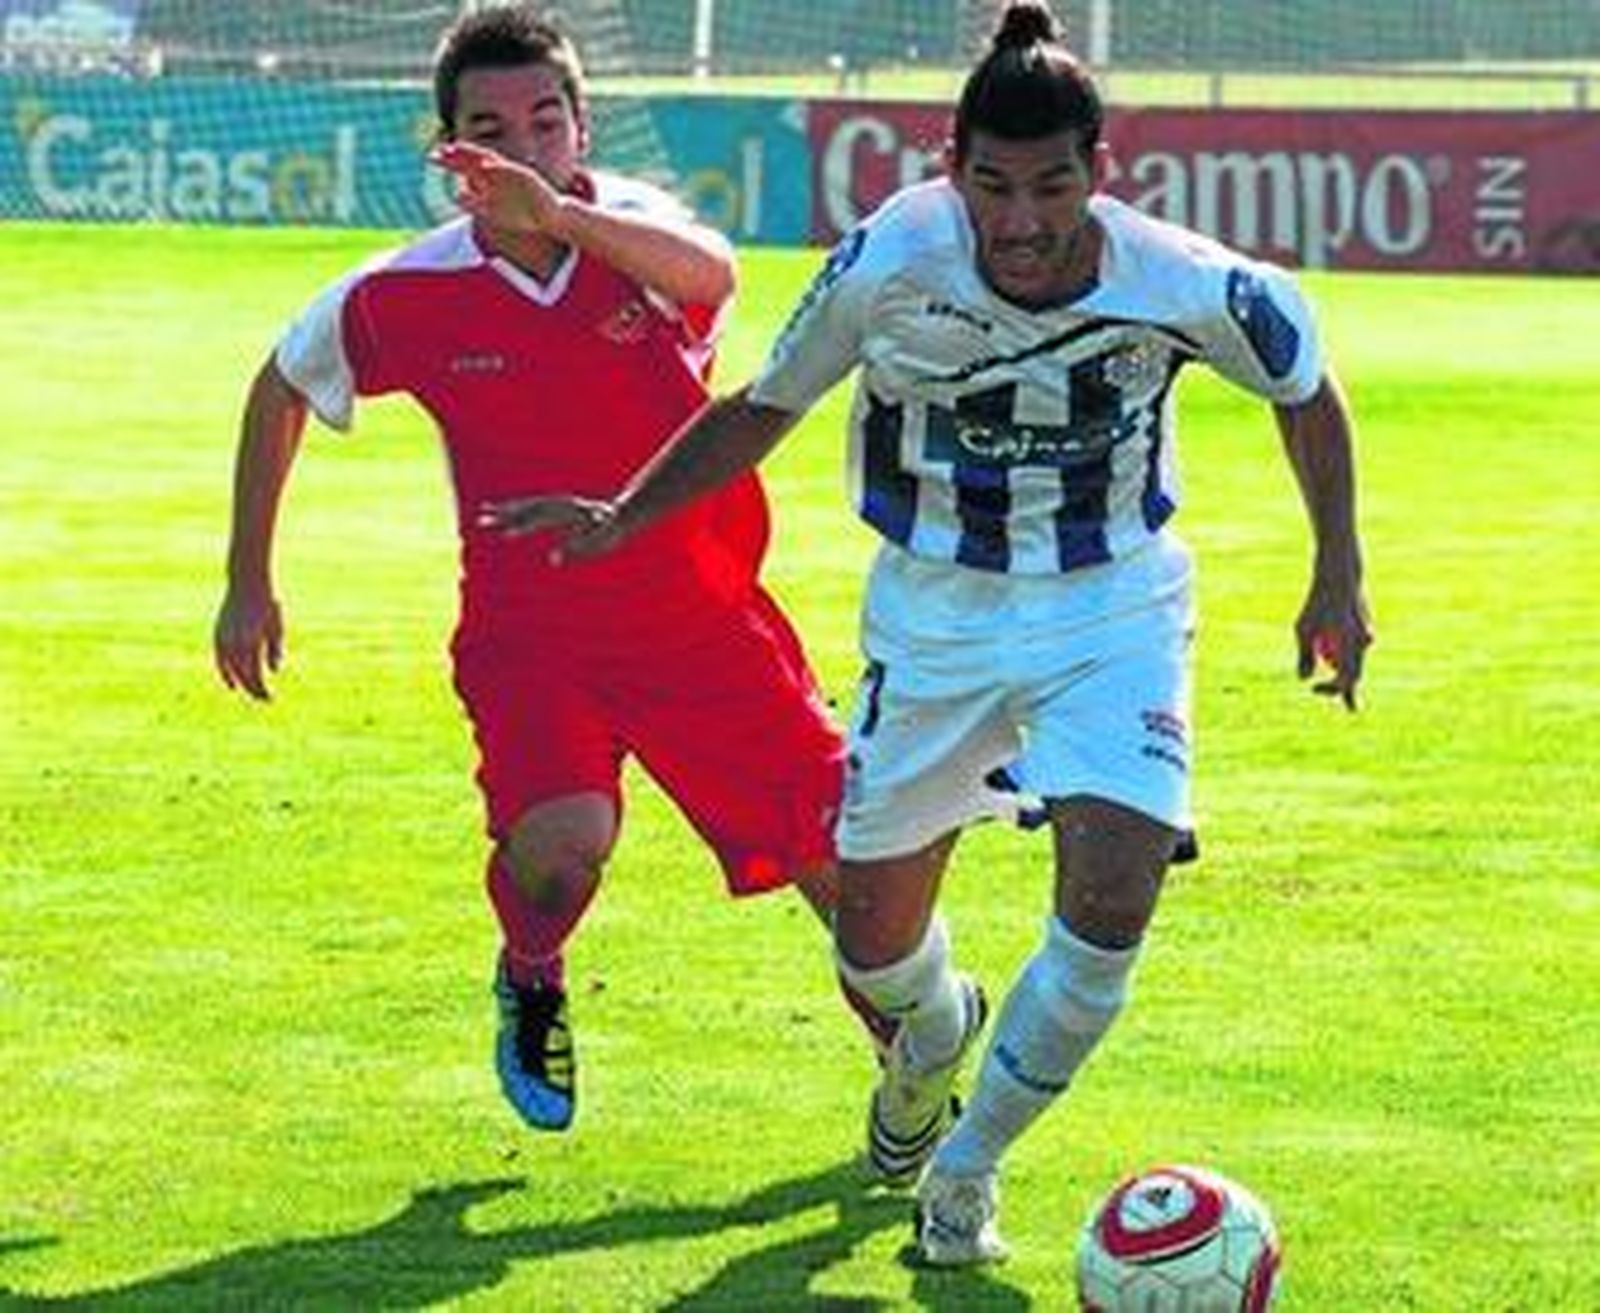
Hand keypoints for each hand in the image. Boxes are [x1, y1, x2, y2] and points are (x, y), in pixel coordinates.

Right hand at [214, 584, 283, 700]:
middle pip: (243, 675)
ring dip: (239, 683)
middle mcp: (235, 644)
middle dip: (253, 689)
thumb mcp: (277, 627)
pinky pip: (220, 659)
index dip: (262, 690)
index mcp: (251, 643)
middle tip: (264, 699)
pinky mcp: (218, 634)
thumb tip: (274, 672)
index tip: (270, 698)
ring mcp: (223, 639)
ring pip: (229, 669)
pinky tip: (231, 683)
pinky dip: (225, 672)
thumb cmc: (268, 603)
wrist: (247, 583)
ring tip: (248, 693)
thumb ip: (275, 650)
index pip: (255, 676)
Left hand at [429, 141, 568, 237]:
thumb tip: (457, 194)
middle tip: (437, 151)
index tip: (432, 157)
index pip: (468, 165)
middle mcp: (501, 172)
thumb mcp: (495, 210)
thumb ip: (476, 202)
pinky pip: (511, 171)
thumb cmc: (524, 214)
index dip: (451, 161)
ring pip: (491, 161)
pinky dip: (498, 168)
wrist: (553, 217)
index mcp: (493, 178)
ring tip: (457, 149)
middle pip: (475, 159)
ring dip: (474, 155)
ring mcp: (514, 173)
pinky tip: (485, 166)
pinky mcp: (528, 178)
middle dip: (456, 155)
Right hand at [476, 494, 629, 562]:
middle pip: (526, 509)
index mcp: (566, 511)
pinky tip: (501, 517)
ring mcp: (555, 506)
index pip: (539, 519)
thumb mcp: (598, 540)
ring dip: (504, 513)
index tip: (504, 534)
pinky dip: (514, 512)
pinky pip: (530, 511)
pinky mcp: (554, 511)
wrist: (620, 516)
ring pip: (525, 508)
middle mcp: (557, 505)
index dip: (521, 526)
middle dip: (504, 517)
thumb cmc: (611, 530)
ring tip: (482, 518)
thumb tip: (552, 559)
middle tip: (482, 523)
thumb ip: (578, 548)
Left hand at [1295, 579, 1372, 710]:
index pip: (1346, 681)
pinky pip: (1353, 646)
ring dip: (1339, 665)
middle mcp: (1364, 643)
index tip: (1313, 688)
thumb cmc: (1319, 601)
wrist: (1341, 574)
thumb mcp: (1303, 628)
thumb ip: (1304, 655)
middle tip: (1354, 709)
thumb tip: (1303, 679)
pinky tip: (1329, 637)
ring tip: (1323, 656)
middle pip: (1356, 674)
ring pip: (1354, 659)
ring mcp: (1367, 635)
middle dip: (1350, 689)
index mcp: (1351, 646)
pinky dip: (1341, 649)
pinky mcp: (1365, 627)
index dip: (1331, 690)